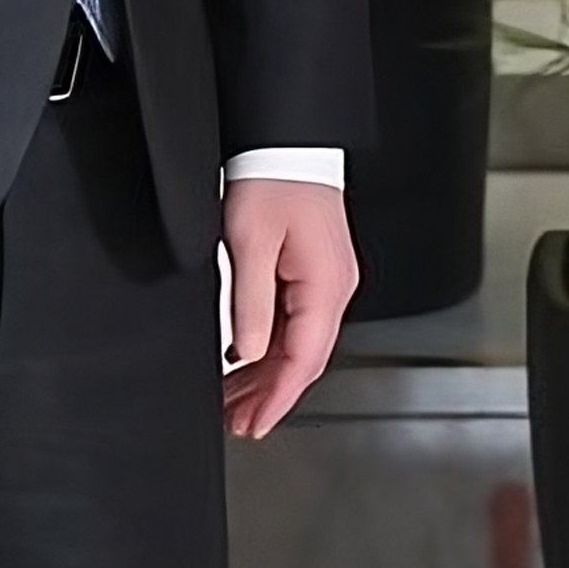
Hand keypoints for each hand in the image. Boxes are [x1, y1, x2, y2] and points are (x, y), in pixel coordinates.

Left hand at [220, 178, 358, 436]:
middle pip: (303, 358)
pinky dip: (270, 348)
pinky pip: (294, 323)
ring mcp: (326, 281)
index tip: (255, 424)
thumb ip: (250, 303)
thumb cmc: (273, 180)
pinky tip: (244, 361)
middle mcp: (334, 287)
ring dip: (267, 374)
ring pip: (298, 344)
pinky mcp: (313, 273)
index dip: (277, 398)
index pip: (304, 359)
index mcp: (326, 284)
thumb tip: (245, 353)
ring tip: (234, 401)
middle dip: (269, 395)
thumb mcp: (250, 243)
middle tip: (236, 423)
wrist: (285, 142)